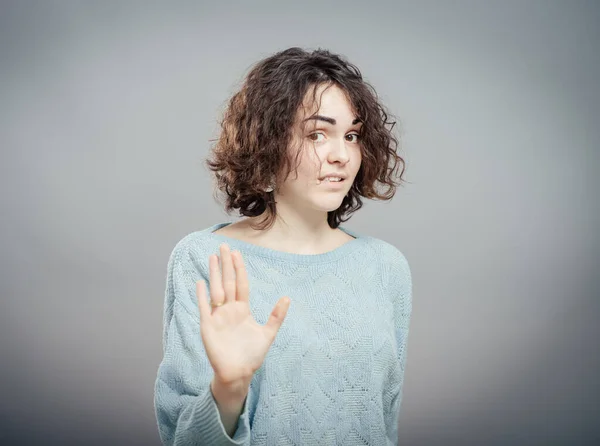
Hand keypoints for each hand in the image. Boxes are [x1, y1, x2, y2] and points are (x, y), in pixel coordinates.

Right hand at [196, 243, 290, 386]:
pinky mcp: (208, 326)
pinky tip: (200, 282)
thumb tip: (287, 298)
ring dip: (214, 274)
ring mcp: (218, 317)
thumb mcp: (268, 334)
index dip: (239, 269)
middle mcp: (229, 310)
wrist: (238, 373)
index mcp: (242, 309)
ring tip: (212, 257)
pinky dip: (202, 296)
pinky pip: (204, 308)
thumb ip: (276, 316)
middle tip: (224, 247)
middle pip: (227, 282)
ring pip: (216, 290)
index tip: (237, 253)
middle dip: (226, 265)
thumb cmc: (252, 355)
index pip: (240, 284)